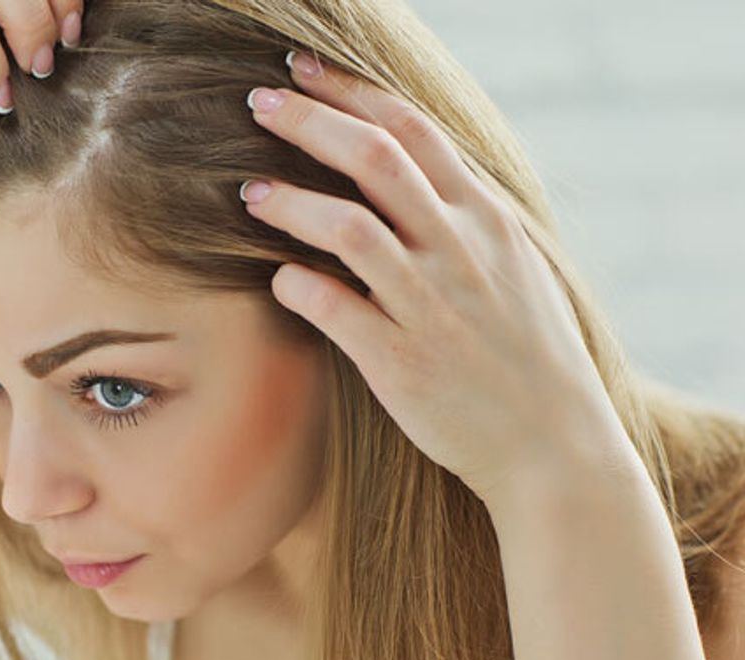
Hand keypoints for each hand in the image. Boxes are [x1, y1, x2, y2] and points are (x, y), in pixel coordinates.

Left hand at [241, 53, 633, 504]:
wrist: (553, 446)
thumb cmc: (526, 351)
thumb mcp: (514, 263)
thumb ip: (464, 212)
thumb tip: (411, 166)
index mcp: (486, 218)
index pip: (413, 129)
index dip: (350, 92)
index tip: (300, 71)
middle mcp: (460, 251)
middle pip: (376, 159)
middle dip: (309, 122)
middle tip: (255, 103)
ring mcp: (432, 305)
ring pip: (349, 229)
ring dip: (290, 202)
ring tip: (248, 192)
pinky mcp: (402, 363)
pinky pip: (336, 309)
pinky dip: (298, 285)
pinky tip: (277, 277)